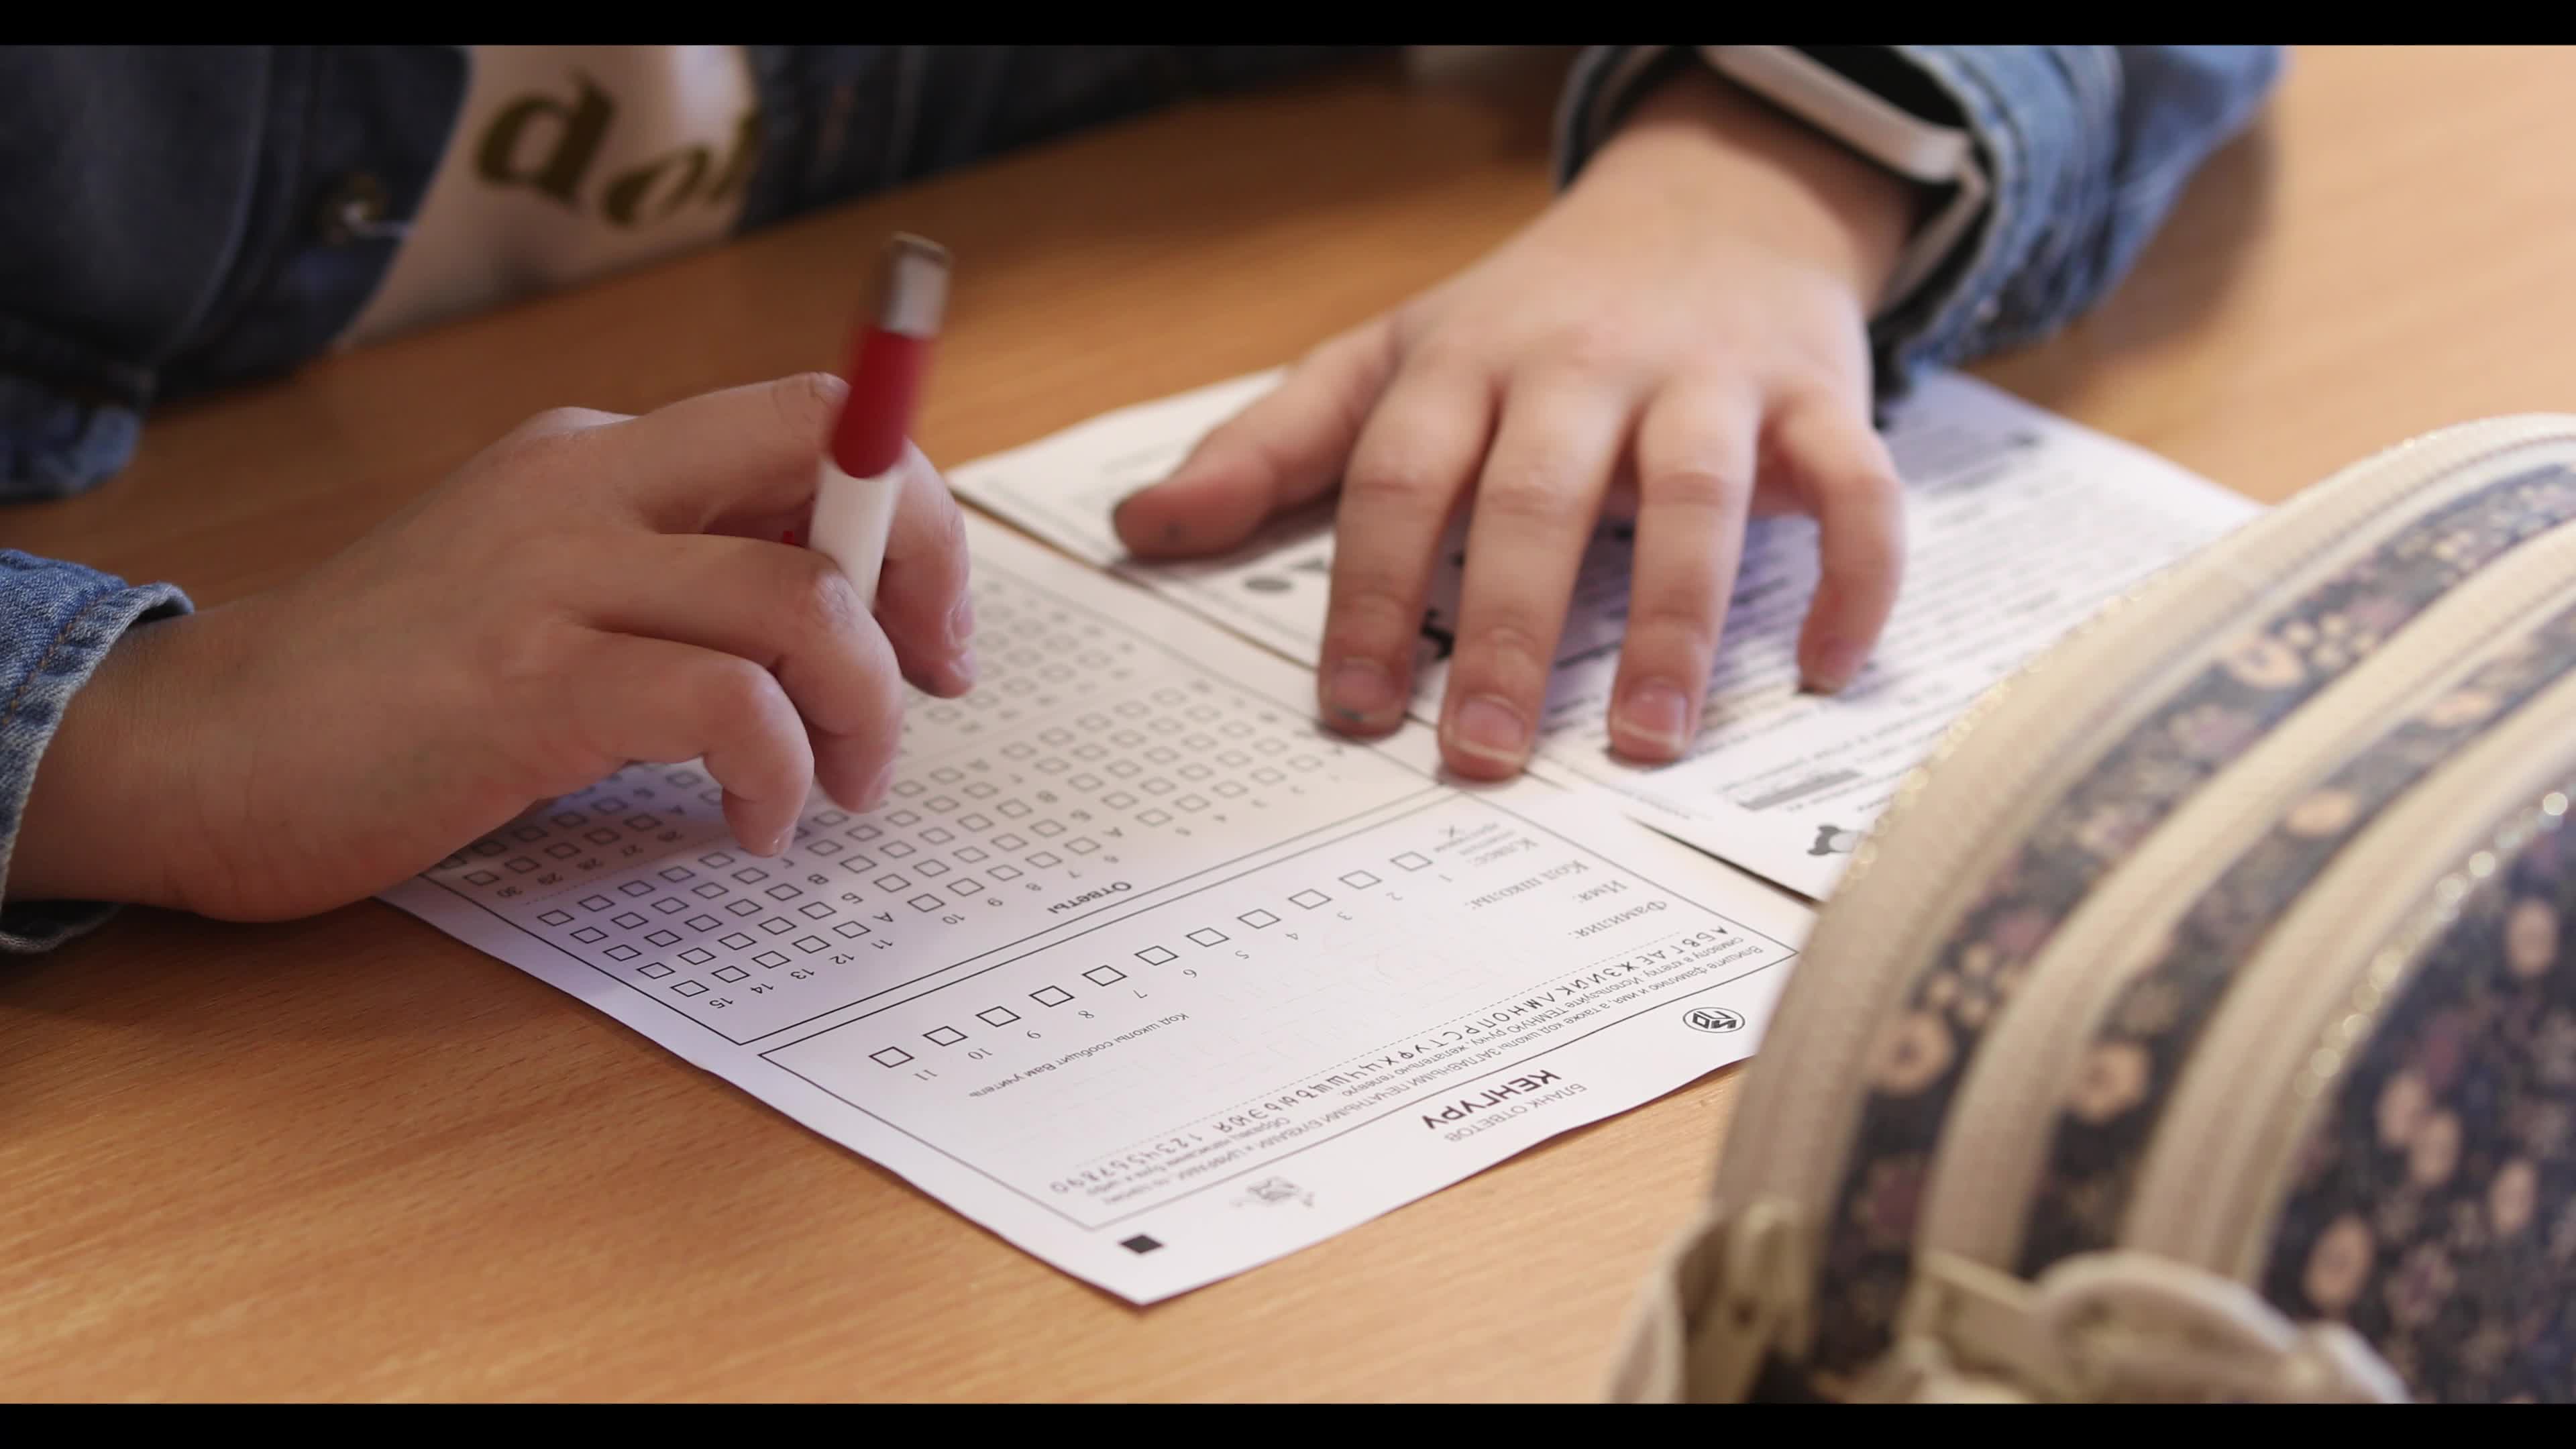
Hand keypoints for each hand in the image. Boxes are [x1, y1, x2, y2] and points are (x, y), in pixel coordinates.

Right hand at [12, 374, 975, 921]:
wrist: (198, 749)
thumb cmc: (386, 694)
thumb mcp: (542, 593)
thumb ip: (671, 584)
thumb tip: (841, 622)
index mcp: (593, 455)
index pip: (808, 421)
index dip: (909, 512)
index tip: (932, 627)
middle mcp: (581, 486)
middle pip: (828, 452)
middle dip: (924, 566)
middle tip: (932, 684)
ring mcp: (549, 580)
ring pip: (798, 598)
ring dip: (864, 709)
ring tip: (845, 789)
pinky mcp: (523, 688)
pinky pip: (724, 708)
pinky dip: (776, 775)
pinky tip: (755, 827)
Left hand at [1112, 63, 1920, 778]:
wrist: (1715, 201)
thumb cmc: (1537, 313)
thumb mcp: (1393, 358)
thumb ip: (1275, 447)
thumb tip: (1140, 532)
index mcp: (1468, 361)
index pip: (1399, 478)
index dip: (1368, 594)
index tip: (1349, 710)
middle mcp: (1586, 366)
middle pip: (1534, 498)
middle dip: (1503, 631)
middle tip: (1478, 755)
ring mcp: (1711, 380)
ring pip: (1697, 497)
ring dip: (1675, 625)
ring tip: (1647, 743)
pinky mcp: (1820, 396)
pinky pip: (1855, 486)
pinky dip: (1854, 575)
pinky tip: (1824, 670)